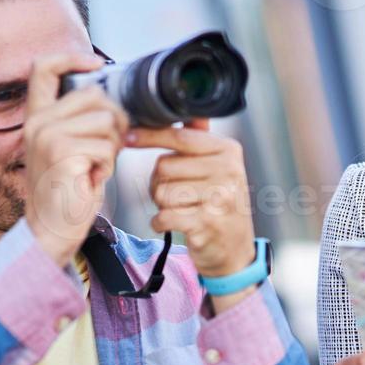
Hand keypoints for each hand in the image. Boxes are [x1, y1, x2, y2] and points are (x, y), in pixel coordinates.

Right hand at [23, 53, 127, 266]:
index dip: (70, 58)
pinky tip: (92, 177)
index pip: (43, 69)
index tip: (94, 64)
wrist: (52, 229)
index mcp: (37, 117)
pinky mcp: (62, 152)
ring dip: (112, 147)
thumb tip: (113, 99)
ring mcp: (47, 136)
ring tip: (95, 166)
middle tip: (108, 146)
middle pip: (95, 95)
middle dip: (114, 120)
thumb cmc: (68, 190)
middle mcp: (38, 123)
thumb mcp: (71, 147)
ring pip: (106, 120)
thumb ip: (81, 120)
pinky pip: (107, 146)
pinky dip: (108, 165)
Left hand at [125, 119, 253, 279]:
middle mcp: (228, 171)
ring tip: (181, 210)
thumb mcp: (220, 169)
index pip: (179, 136)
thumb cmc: (220, 206)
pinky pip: (164, 216)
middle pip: (165, 166)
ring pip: (162, 192)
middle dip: (159, 182)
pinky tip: (175, 224)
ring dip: (162, 204)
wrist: (236, 251)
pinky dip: (161, 223)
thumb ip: (201, 142)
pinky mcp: (206, 224)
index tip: (128, 136)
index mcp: (228, 151)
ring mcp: (219, 198)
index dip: (149, 136)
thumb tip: (185, 112)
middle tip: (176, 194)